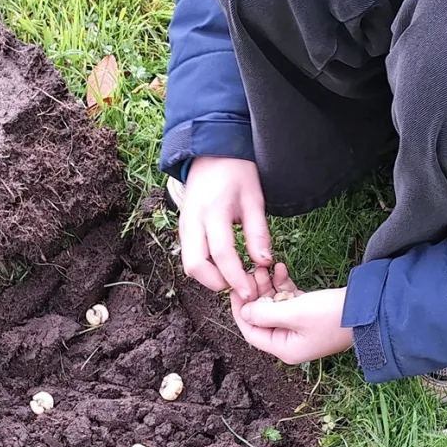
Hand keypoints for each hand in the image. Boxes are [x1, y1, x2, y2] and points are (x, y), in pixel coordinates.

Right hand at [179, 156, 272, 301]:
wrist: (211, 153)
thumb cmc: (237, 172)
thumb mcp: (254, 199)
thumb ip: (258, 232)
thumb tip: (264, 263)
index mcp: (213, 211)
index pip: (221, 254)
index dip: (235, 277)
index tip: (249, 292)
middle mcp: (193, 221)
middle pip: (195, 266)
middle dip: (216, 283)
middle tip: (239, 286)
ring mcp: (184, 226)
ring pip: (189, 265)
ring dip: (209, 277)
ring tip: (234, 276)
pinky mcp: (183, 229)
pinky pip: (189, 256)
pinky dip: (205, 268)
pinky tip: (224, 266)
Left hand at [230, 264, 353, 363]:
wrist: (368, 311)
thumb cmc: (332, 316)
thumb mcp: (294, 312)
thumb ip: (264, 313)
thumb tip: (244, 312)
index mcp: (284, 348)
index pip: (251, 332)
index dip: (240, 310)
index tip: (235, 288)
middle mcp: (290, 341)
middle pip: (262, 317)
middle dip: (255, 294)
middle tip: (252, 272)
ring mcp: (300, 327)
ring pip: (274, 306)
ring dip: (269, 286)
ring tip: (267, 267)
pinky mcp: (310, 314)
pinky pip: (289, 300)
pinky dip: (284, 285)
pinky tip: (282, 268)